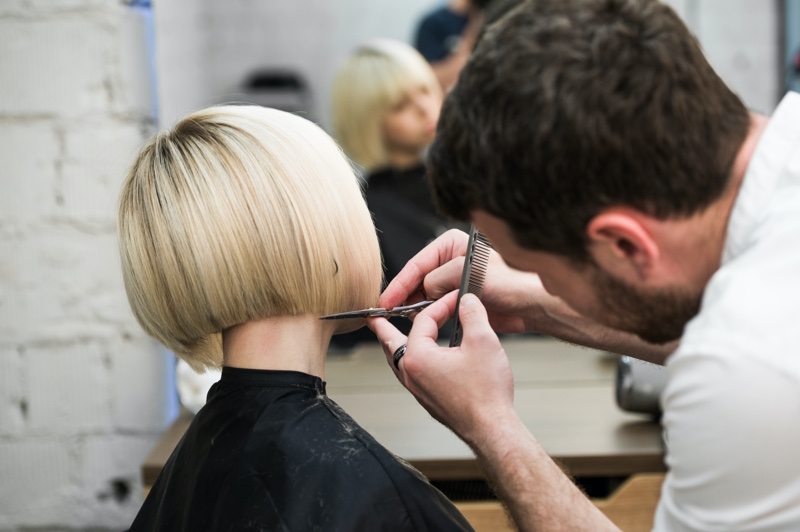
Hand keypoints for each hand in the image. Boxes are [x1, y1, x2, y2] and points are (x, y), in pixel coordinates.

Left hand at [369, 293, 514, 442]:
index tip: (456, 298)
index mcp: (418, 357)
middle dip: (383, 326)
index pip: (423, 320)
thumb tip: (467, 300)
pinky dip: (408, 360)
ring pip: (398, 360)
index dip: (441, 304)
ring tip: (389, 336)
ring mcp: (418, 389)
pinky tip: (420, 359)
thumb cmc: (486, 393)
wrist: (492, 428)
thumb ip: (472, 313)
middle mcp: (411, 374)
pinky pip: (410, 374)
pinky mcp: (428, 399)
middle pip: (391, 342)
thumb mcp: (483, 341)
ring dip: (394, 344)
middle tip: (373, 316)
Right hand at [379, 229, 560, 334]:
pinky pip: (435, 306)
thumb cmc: (509, 284)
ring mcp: (454, 281)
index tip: (387, 300)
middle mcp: (451, 261)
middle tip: (389, 311)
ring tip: (404, 317)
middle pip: (418, 279)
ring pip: (424, 294)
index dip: (400, 283)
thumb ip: (438, 279)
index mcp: (452, 245)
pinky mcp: (459, 299)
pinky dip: (426, 314)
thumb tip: (423, 289)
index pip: (418, 264)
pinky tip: (420, 322)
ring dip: (415, 306)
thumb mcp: (465, 274)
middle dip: (404, 294)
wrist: (529, 306)